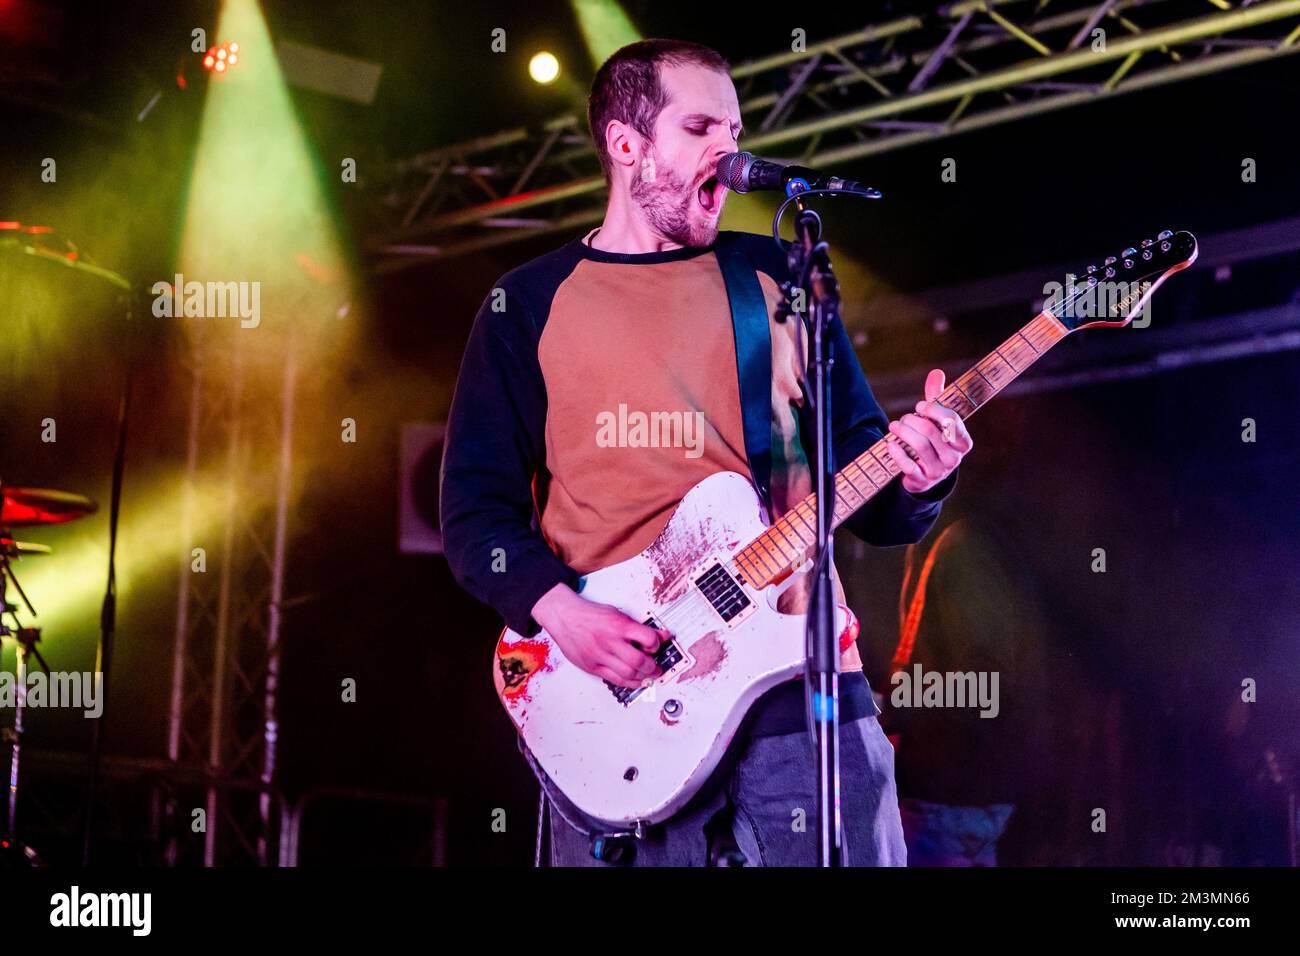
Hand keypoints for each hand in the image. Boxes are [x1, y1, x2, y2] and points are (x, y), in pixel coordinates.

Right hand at [531, 583, 667, 688]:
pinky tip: (635, 681)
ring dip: (643, 677)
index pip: (647, 638)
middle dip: (652, 667)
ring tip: (648, 675)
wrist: (564, 617)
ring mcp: (599, 656)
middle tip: (656, 667)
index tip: (656, 646)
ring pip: (627, 674)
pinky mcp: (592, 667)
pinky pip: (614, 679)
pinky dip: (628, 683)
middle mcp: (609, 641)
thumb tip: (661, 635)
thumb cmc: (589, 615)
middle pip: (638, 661)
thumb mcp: (617, 614)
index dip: (656, 645)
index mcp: (618, 625)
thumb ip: (638, 627)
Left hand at [884, 368, 973, 494]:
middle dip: (913, 420)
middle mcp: (954, 458)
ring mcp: (939, 471)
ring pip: (920, 446)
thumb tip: (936, 372)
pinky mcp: (922, 481)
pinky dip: (897, 453)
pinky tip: (890, 444)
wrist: (924, 475)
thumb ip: (937, 398)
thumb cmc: (933, 442)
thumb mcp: (937, 421)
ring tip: (894, 426)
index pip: (953, 421)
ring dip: (903, 432)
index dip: (934, 410)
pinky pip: (909, 466)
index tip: (920, 406)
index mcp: (963, 442)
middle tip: (903, 419)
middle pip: (931, 431)